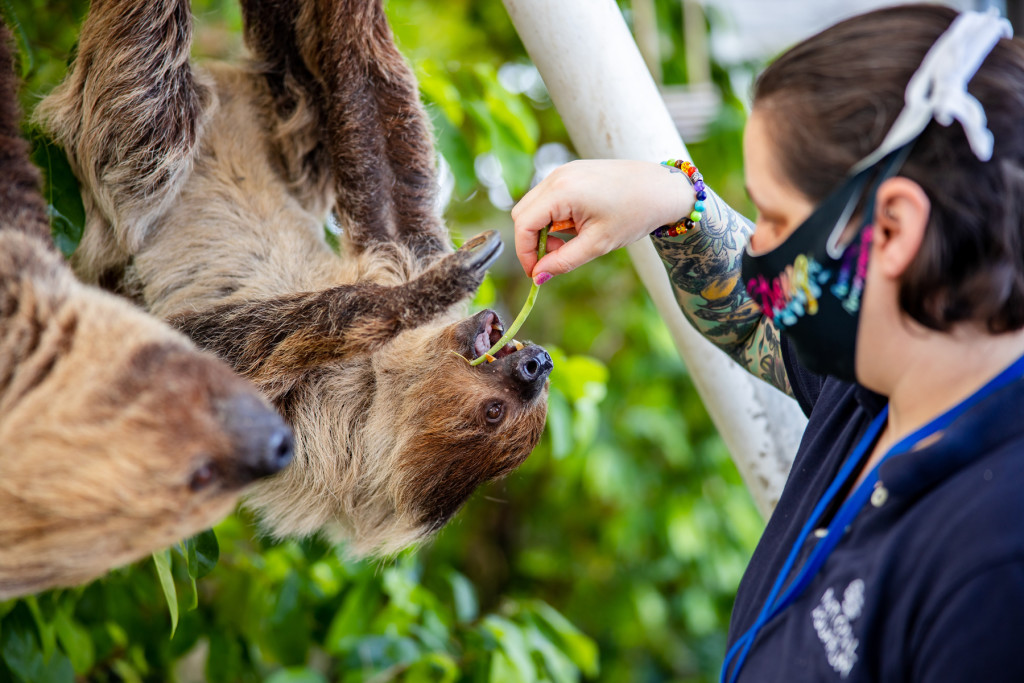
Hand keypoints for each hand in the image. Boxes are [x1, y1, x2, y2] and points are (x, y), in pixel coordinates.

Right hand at [510, 159, 694, 282]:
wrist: (662, 188)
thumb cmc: (635, 214)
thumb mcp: (598, 244)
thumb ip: (563, 262)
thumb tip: (538, 277)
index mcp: (562, 191)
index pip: (524, 225)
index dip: (525, 253)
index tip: (537, 273)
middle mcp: (557, 176)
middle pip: (522, 213)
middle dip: (532, 241)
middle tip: (557, 257)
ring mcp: (563, 171)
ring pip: (534, 205)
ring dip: (543, 229)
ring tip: (572, 241)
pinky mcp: (571, 172)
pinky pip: (548, 197)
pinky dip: (553, 216)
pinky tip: (577, 225)